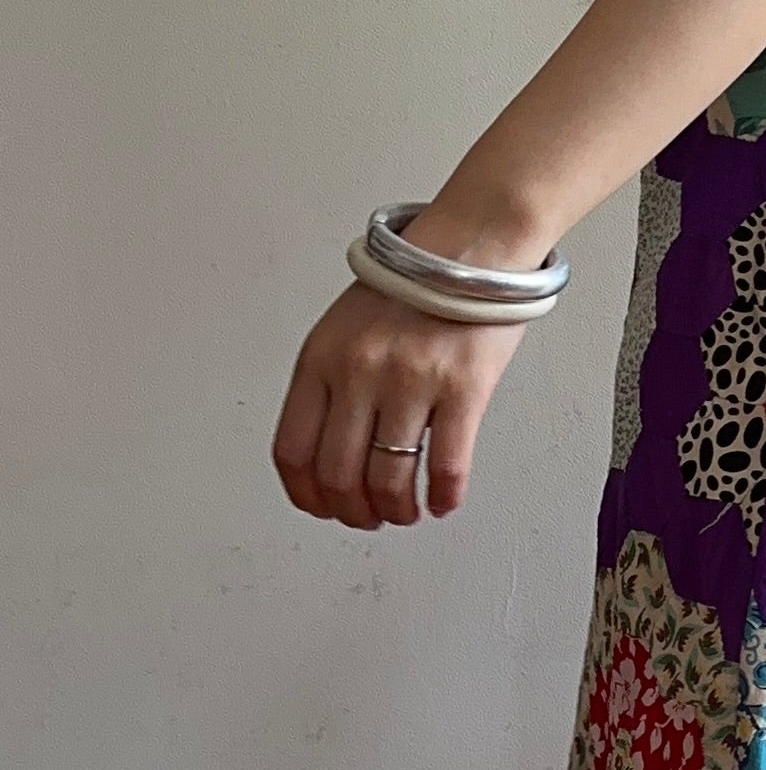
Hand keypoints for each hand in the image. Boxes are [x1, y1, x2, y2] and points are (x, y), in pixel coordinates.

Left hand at [271, 281, 525, 528]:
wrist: (469, 251)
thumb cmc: (412, 291)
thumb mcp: (345, 330)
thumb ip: (333, 386)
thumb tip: (334, 457)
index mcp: (321, 358)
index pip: (293, 450)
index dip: (306, 495)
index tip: (324, 509)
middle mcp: (359, 372)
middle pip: (339, 475)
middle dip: (354, 512)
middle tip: (370, 518)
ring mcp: (410, 382)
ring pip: (389, 480)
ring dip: (397, 511)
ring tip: (407, 512)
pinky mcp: (462, 390)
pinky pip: (447, 467)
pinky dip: (443, 498)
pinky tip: (443, 502)